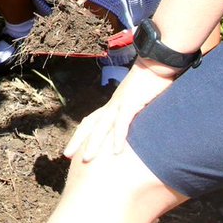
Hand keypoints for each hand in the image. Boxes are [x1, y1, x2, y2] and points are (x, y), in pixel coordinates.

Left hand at [63, 61, 177, 162]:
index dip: (81, 134)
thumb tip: (135, 127)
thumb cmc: (150, 82)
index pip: (91, 121)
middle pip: (90, 124)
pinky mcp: (131, 103)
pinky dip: (118, 137)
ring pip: (102, 126)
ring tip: (87, 159)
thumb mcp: (140, 101)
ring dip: (93, 143)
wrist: (156, 63)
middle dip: (77, 140)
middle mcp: (112, 105)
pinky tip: (115, 152)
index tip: (73, 148)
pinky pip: (122, 123)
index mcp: (112, 105)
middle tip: (66, 155)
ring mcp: (120, 103)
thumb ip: (135, 114)